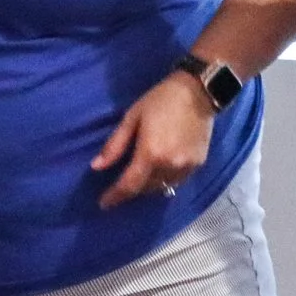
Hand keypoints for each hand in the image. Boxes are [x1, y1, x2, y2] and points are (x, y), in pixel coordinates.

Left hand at [92, 73, 213, 209]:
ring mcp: (186, 167)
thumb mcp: (132, 118)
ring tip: (140, 177)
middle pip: (145, 189)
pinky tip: (160, 169)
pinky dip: (165, 180)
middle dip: (131, 189)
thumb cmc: (160, 100)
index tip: (103, 203)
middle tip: (120, 185)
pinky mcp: (198, 164)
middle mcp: (169, 166)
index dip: (115, 197)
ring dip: (148, 186)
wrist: (198, 92)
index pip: (129, 185)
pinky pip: (177, 181)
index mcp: (151, 154)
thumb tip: (96, 167)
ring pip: (162, 187)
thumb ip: (114, 145)